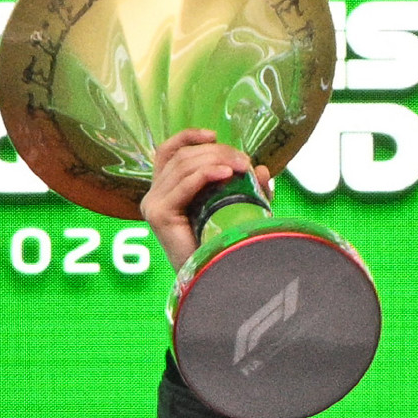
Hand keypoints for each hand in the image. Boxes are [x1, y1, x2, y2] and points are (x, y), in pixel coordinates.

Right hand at [140, 128, 273, 267]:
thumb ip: (248, 191)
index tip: (214, 135)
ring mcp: (153, 204)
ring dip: (216, 160)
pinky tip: (227, 174)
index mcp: (165, 192)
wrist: (214, 282)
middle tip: (244, 161)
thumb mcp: (236, 211)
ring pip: (184, 166)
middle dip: (216, 152)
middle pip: (182, 157)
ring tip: (243, 167)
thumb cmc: (221, 250)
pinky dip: (207, 174)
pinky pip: (185, 184)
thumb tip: (264, 170)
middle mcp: (154, 196)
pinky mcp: (159, 214)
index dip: (188, 137)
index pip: (168, 152)